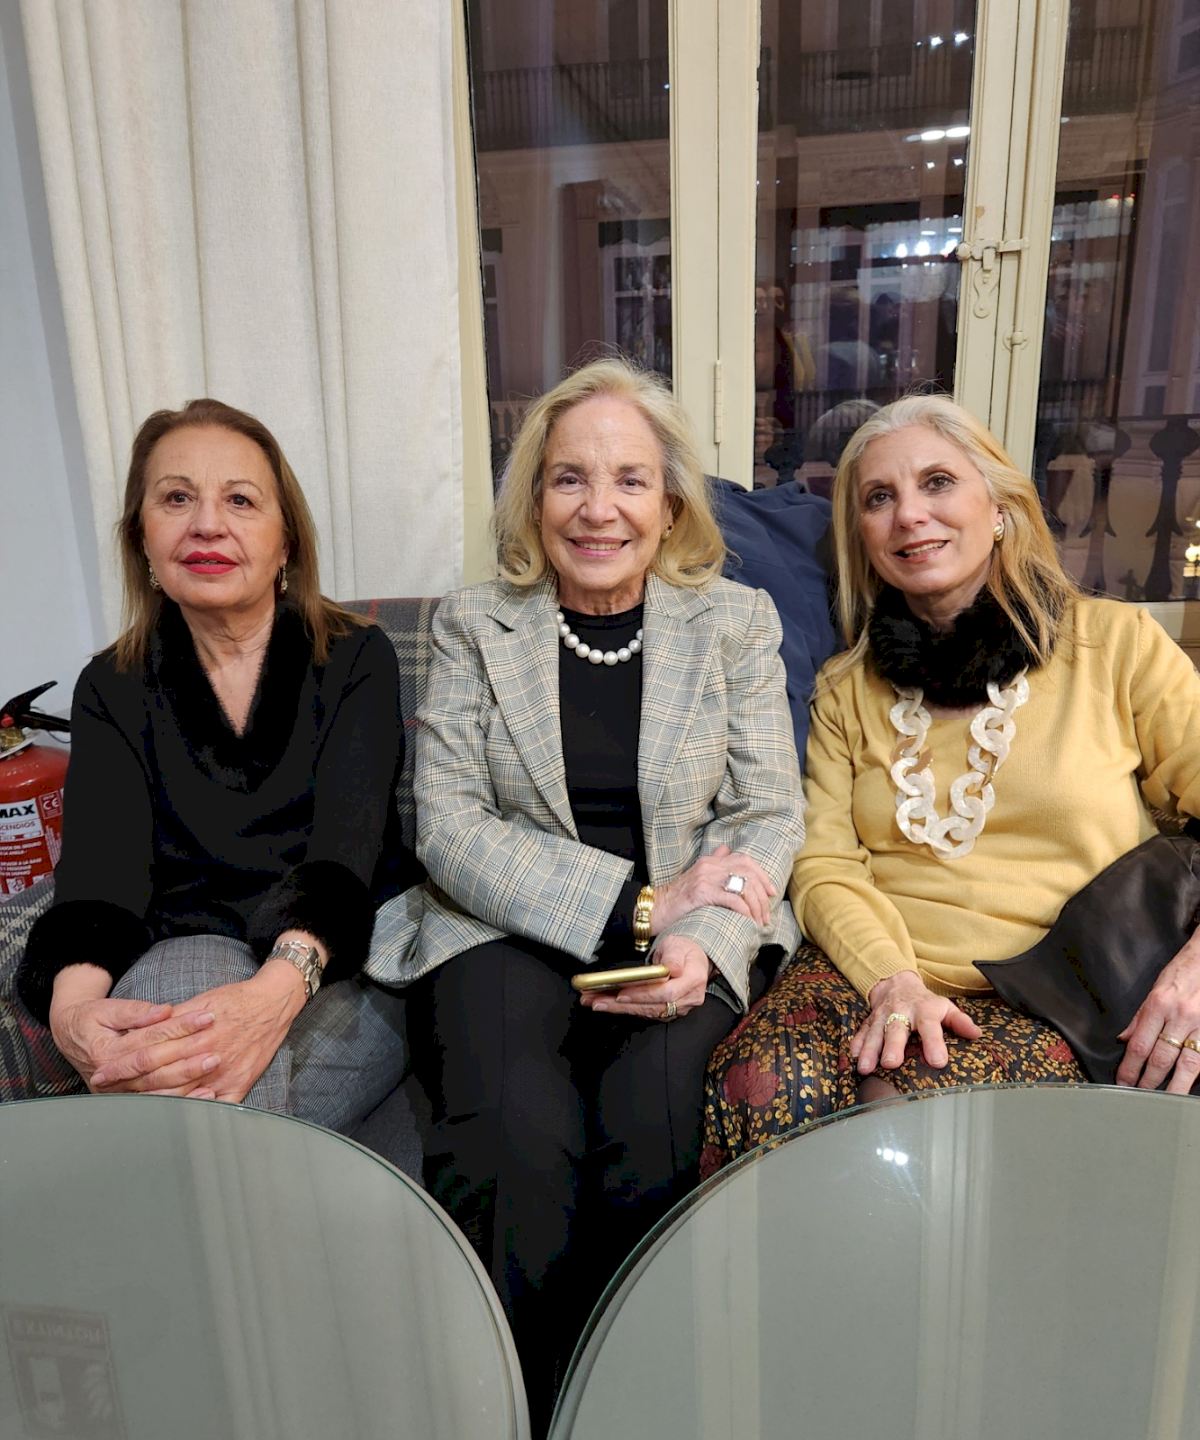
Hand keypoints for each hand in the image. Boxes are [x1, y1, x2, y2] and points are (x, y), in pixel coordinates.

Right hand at [50, 989, 218, 1095]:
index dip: (181, 1027)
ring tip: (214, 1070)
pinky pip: (158, 1102)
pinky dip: (182, 1100)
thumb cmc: (91, 1019)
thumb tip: (164, 1011)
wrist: (71, 1036)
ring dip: (189, 1082)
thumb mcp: (108, 1009)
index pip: (151, 1039)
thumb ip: (136, 1012)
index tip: (207, 1017)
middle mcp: (112, 1077)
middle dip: (189, 1057)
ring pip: (159, 1089)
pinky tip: (204, 1096)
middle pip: (157, 1067)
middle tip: (216, 1047)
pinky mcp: (128, 1099)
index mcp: (107, 1052)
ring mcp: (119, 1092)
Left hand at [91, 960, 306, 1101]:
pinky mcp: (238, 1084)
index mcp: (192, 1036)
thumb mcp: (199, 1002)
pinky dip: (195, 1115)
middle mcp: (205, 1058)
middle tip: (106, 1095)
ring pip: (181, 1097)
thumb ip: (171, 1021)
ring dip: (155, 1104)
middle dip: (129, 1087)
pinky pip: (214, 1108)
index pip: (147, 1055)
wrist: (272, 1002)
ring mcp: (222, 1075)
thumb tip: (141, 1033)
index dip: (122, 1066)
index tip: (102, 1075)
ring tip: (131, 1112)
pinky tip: (177, 1122)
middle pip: (159, 1078)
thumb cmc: (235, 1000)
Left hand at [579, 934, 711, 1020]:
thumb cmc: (683, 950)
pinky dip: (625, 1009)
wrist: (691, 958)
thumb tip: (671, 969)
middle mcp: (688, 999)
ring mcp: (678, 1008)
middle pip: (653, 1007)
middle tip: (598, 1001)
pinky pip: (645, 1013)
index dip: (643, 994)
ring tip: (595, 1002)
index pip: (666, 993)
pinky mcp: (668, 1012)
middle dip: (623, 1005)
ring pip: (646, 1012)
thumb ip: (673, 956)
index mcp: (693, 981)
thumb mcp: (677, 945)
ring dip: (619, 1009)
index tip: (622, 994)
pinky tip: (607, 1005)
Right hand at [653, 845, 775, 932]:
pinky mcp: (702, 892)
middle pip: (748, 872)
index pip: (745, 860)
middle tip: (767, 913)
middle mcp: (710, 865)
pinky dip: (744, 910)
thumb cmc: (678, 897)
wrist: (656, 907)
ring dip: (756, 905)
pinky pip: (732, 899)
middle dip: (762, 893)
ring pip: (743, 886)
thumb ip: (713, 861)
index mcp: (711, 860)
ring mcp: (706, 877)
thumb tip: (726, 849)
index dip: (762, 875)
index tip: (771, 892)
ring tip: (759, 921)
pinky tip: (748, 920)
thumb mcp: (697, 875)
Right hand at [852, 970, 981, 1073]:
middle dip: (892, 1046)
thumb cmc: (925, 1003)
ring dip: (870, 1050)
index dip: (934, 1043)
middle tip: (891, 1063)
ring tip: (866, 1067)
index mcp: (924, 1011)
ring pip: (875, 1032)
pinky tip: (855, 1057)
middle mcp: (901, 1012)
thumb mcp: (944, 1007)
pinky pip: (862, 1032)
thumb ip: (959, 1021)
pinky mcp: (869, 1021)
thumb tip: (977, 1035)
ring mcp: (882, 1016)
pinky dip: (857, 1044)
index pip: (930, 1027)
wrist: (896, 983)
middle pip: (896, 1028)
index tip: (937, 1061)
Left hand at [1116, 927, 1199, 1092]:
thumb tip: (1123, 1039)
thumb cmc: (1184, 970)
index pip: (1139, 1045)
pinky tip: (1189, 1085)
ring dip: (1173, 1086)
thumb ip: (1141, 1016)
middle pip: (1161, 1058)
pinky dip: (1197, 1074)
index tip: (1122, 1082)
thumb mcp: (1156, 987)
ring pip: (1187, 1065)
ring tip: (1164, 1101)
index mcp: (1159, 1004)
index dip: (1129, 1068)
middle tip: (1139, 1097)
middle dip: (1148, 1081)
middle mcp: (1181, 1016)